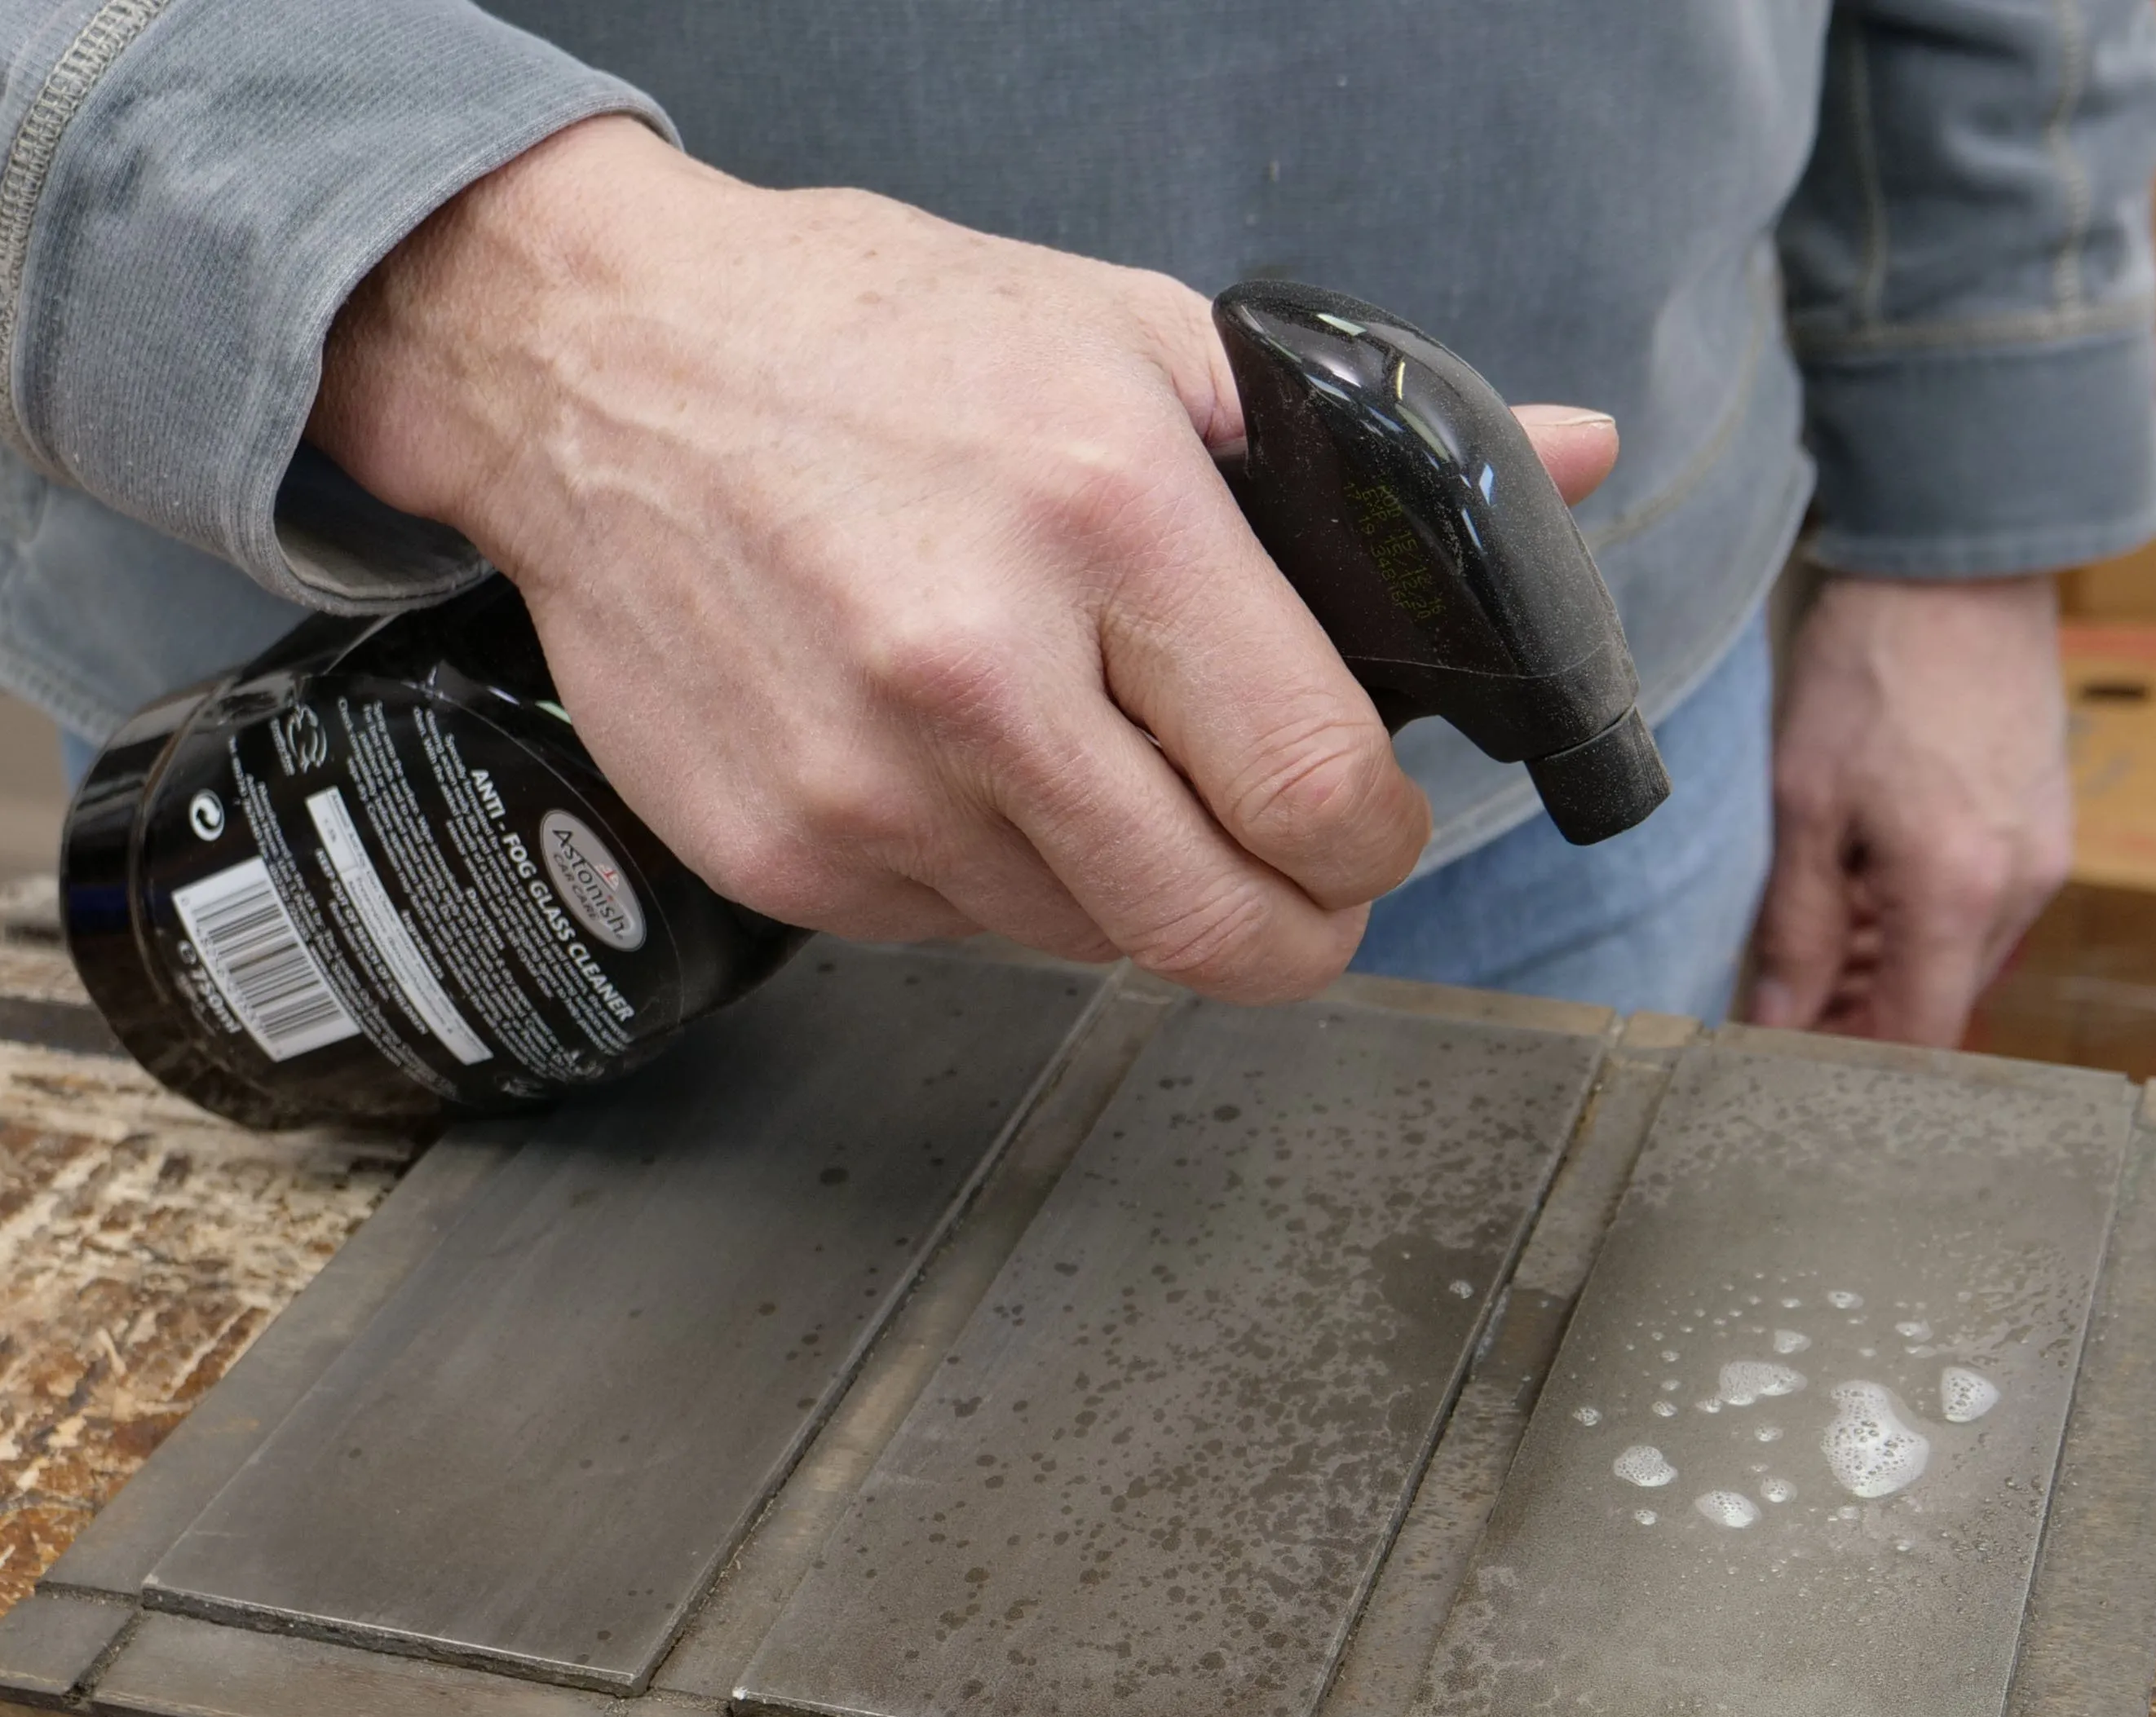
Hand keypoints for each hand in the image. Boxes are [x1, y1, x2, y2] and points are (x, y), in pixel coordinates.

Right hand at [309, 119, 1618, 1001]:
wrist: (589, 365)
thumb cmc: (864, 336)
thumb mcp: (1131, 334)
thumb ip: (1349, 442)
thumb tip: (1566, 465)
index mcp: (1102, 515)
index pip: (1316, 790)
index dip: (1375, 845)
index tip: (1368, 829)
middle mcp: (979, 668)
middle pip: (1221, 929)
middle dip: (1295, 925)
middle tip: (1295, 880)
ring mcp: (868, 783)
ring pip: (1095, 943)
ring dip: (1133, 890)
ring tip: (1096, 765)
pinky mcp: (785, 856)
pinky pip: (962, 937)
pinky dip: (999, 881)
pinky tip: (967, 766)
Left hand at [1751, 571, 2073, 1043]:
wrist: (1959, 567)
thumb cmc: (1875, 668)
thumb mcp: (1806, 803)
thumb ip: (1797, 927)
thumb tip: (1778, 1019)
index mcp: (1956, 893)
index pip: (1917, 1040)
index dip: (1851, 1064)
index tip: (1790, 1059)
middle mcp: (2019, 890)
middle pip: (1943, 1006)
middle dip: (1866, 1018)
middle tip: (1786, 998)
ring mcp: (2044, 858)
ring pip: (1965, 960)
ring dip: (1895, 968)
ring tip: (1821, 933)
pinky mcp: (2048, 828)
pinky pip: (1986, 910)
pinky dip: (1929, 920)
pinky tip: (1872, 885)